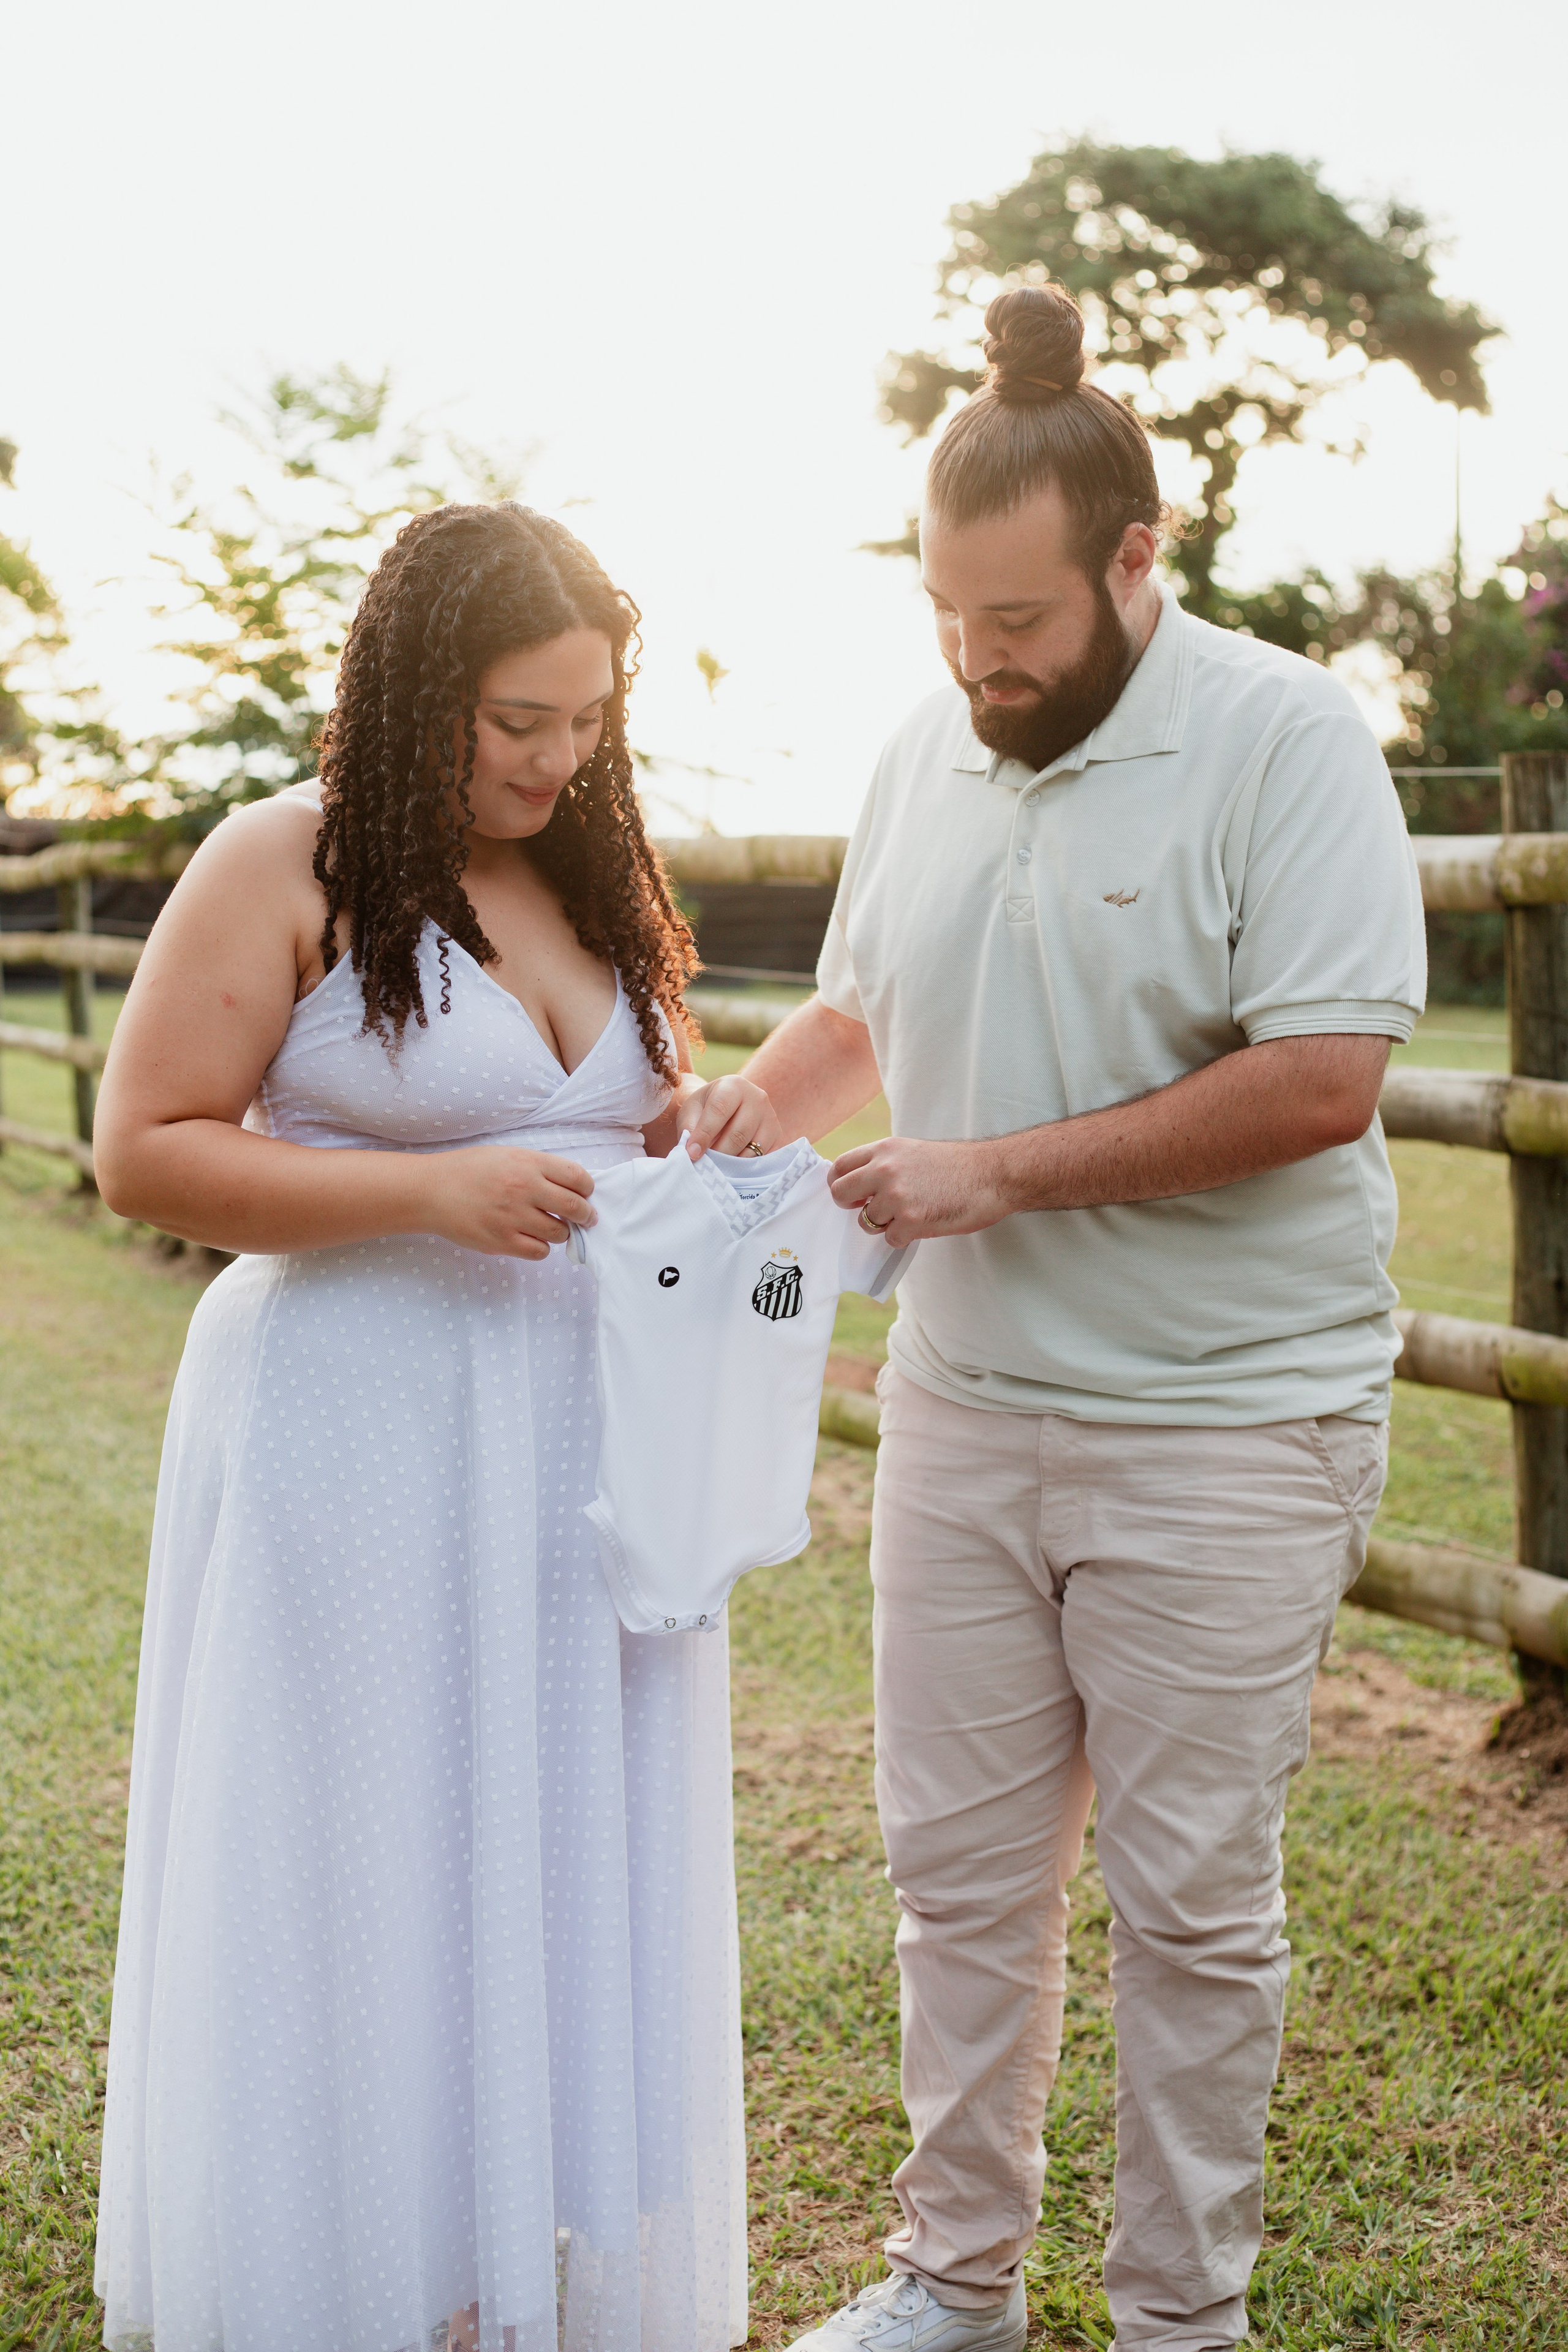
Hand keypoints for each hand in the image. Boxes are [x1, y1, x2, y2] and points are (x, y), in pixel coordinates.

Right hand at [420, 1145, 595, 1260]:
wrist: (431, 1191)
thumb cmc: (470, 1171)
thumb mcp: (507, 1155)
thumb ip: (539, 1168)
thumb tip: (573, 1186)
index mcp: (527, 1163)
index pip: (577, 1177)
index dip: (587, 1188)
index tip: (585, 1193)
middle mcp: (524, 1189)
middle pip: (575, 1207)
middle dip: (585, 1215)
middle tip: (585, 1218)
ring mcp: (513, 1217)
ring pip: (560, 1233)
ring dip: (561, 1232)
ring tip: (550, 1226)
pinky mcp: (502, 1241)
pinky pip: (539, 1251)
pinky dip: (541, 1247)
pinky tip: (531, 1238)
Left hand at [674, 1072, 782, 1160]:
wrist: (725, 1108)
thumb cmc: (704, 1109)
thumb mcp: (691, 1111)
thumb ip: (689, 1127)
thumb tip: (692, 1151)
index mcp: (733, 1086)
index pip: (719, 1110)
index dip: (704, 1134)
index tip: (692, 1153)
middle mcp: (757, 1098)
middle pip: (738, 1134)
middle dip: (718, 1154)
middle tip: (704, 1165)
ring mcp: (770, 1118)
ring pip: (752, 1150)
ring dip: (732, 1164)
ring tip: (717, 1166)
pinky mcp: (778, 1137)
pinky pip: (763, 1159)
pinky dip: (746, 1168)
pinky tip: (733, 1167)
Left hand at [828, 1136, 1012, 1246]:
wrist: (992, 1175)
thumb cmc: (957, 1165)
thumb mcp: (912, 1151)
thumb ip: (884, 1164)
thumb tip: (859, 1184)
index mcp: (884, 1150)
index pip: (839, 1167)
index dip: (841, 1184)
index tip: (853, 1194)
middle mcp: (884, 1170)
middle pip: (840, 1193)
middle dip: (852, 1206)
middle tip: (870, 1209)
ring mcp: (896, 1196)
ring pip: (867, 1222)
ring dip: (885, 1224)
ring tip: (911, 1214)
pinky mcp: (911, 1221)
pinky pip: (890, 1239)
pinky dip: (904, 1237)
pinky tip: (924, 1223)